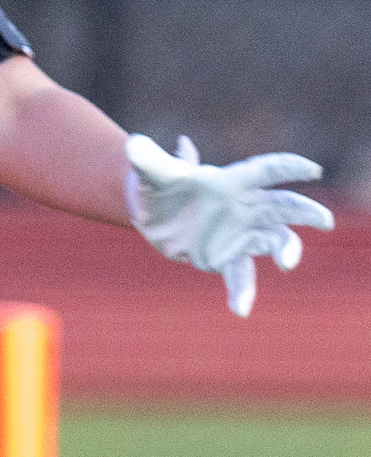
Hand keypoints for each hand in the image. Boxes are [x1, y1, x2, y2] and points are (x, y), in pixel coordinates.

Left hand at [125, 133, 333, 318]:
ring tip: (286, 263)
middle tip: (323, 220)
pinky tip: (241, 309)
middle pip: (282, 208)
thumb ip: (146, 160)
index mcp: (230, 181)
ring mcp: (238, 234)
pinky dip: (242, 291)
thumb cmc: (158, 185)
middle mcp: (243, 207)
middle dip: (304, 212)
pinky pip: (241, 275)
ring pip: (272, 241)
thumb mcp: (150, 173)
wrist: (151, 212)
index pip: (264, 171)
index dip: (288, 168)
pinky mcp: (225, 258)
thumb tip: (132, 146)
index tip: (311, 169)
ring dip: (285, 249)